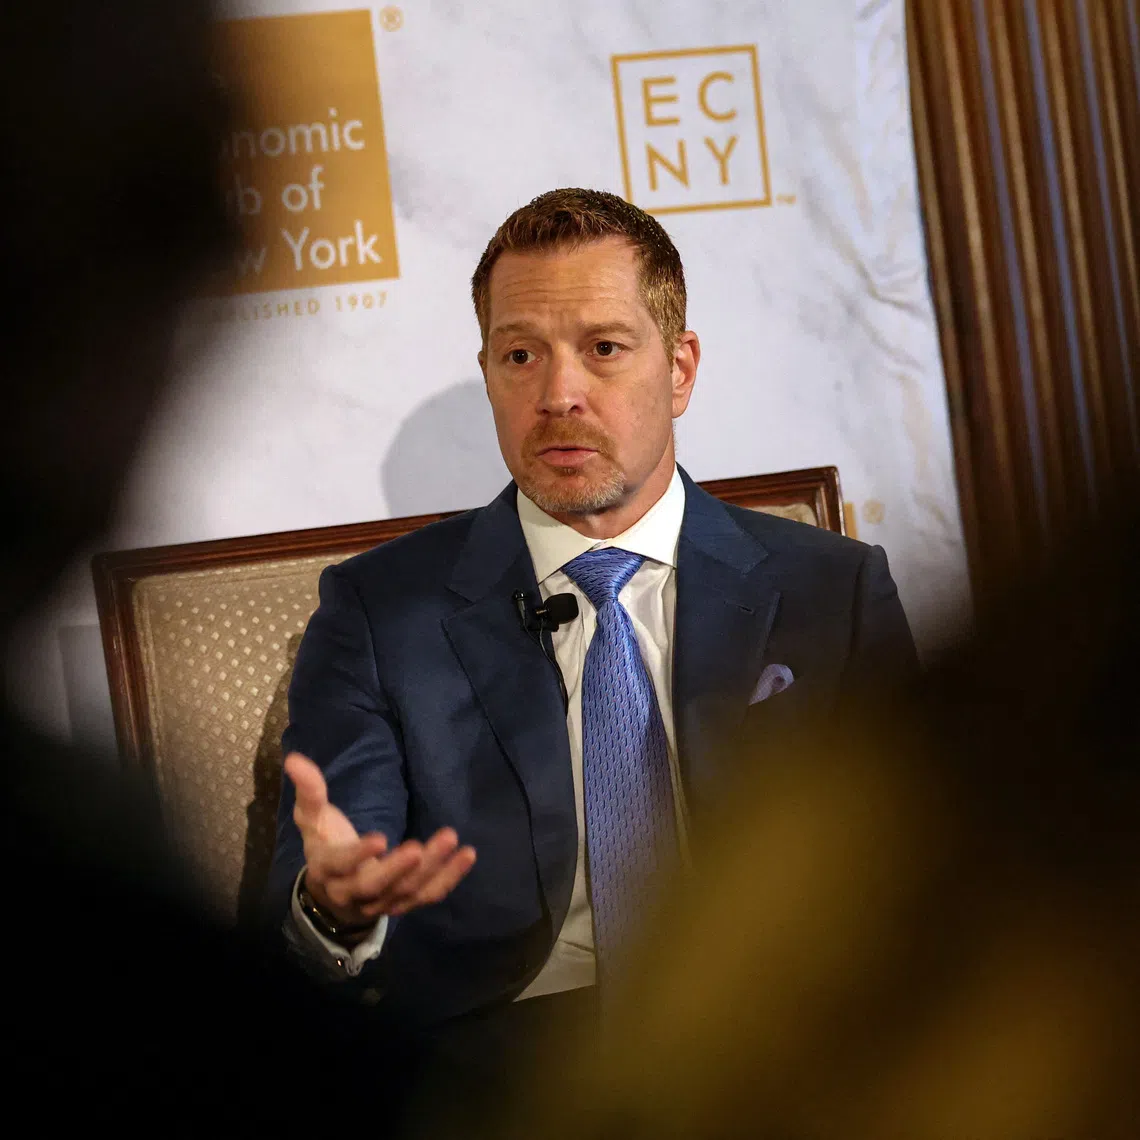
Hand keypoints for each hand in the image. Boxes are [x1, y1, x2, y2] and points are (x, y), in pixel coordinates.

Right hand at [284, 752, 476, 931]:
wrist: (335, 894)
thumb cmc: (325, 845)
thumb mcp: (312, 819)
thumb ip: (309, 791)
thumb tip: (294, 759)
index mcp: (328, 870)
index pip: (340, 866)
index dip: (357, 856)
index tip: (380, 838)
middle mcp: (353, 892)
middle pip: (375, 886)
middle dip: (397, 869)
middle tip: (419, 848)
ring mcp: (382, 901)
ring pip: (406, 891)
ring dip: (431, 869)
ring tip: (452, 840)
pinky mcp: (405, 902)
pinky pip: (428, 895)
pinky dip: (449, 878)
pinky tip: (468, 855)